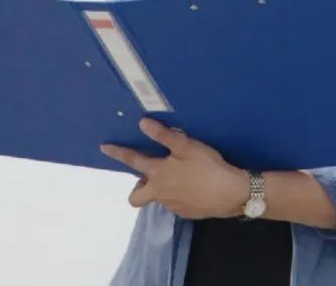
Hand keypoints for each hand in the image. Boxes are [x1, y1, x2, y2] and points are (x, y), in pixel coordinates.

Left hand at [100, 118, 249, 219]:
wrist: (230, 194)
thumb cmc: (207, 167)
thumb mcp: (186, 146)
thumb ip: (164, 136)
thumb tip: (142, 123)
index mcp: (158, 174)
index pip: (132, 161)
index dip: (118, 153)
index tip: (104, 148)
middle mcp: (160, 192)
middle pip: (136, 197)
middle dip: (138, 187)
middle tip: (150, 175)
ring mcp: (172, 206)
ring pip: (158, 198)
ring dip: (161, 188)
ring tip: (180, 176)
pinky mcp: (186, 213)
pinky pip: (174, 204)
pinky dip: (178, 195)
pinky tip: (194, 187)